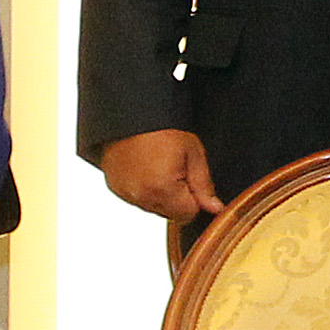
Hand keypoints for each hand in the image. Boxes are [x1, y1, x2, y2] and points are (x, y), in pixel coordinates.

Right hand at [100, 129, 221, 223]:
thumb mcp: (193, 153)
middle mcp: (140, 196)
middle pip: (170, 214)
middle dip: (178, 197)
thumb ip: (204, 186)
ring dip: (160, 194)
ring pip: (153, 207)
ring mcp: (125, 193)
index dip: (195, 199)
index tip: (191, 179)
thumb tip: (215, 208)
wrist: (132, 114)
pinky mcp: (115, 187)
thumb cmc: (162, 129)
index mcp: (162, 189)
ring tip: (159, 166)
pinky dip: (143, 189)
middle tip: (175, 168)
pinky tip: (145, 168)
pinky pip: (136, 198)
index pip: (187, 215)